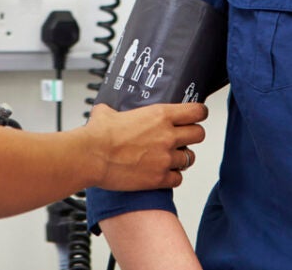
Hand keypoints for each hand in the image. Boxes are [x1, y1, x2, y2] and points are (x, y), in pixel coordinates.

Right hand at [85, 102, 206, 190]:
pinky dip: (172, 177)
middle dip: (193, 136)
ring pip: (190, 158)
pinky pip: (178, 179)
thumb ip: (114, 111)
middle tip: (183, 138)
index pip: (197, 111)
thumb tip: (106, 112)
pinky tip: (161, 174)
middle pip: (199, 134)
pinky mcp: (159, 179)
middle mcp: (168, 136)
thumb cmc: (98, 135)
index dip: (199, 113)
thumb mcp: (107, 112)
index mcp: (160, 115)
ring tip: (168, 158)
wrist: (92, 156)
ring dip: (181, 158)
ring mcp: (166, 158)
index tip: (196, 116)